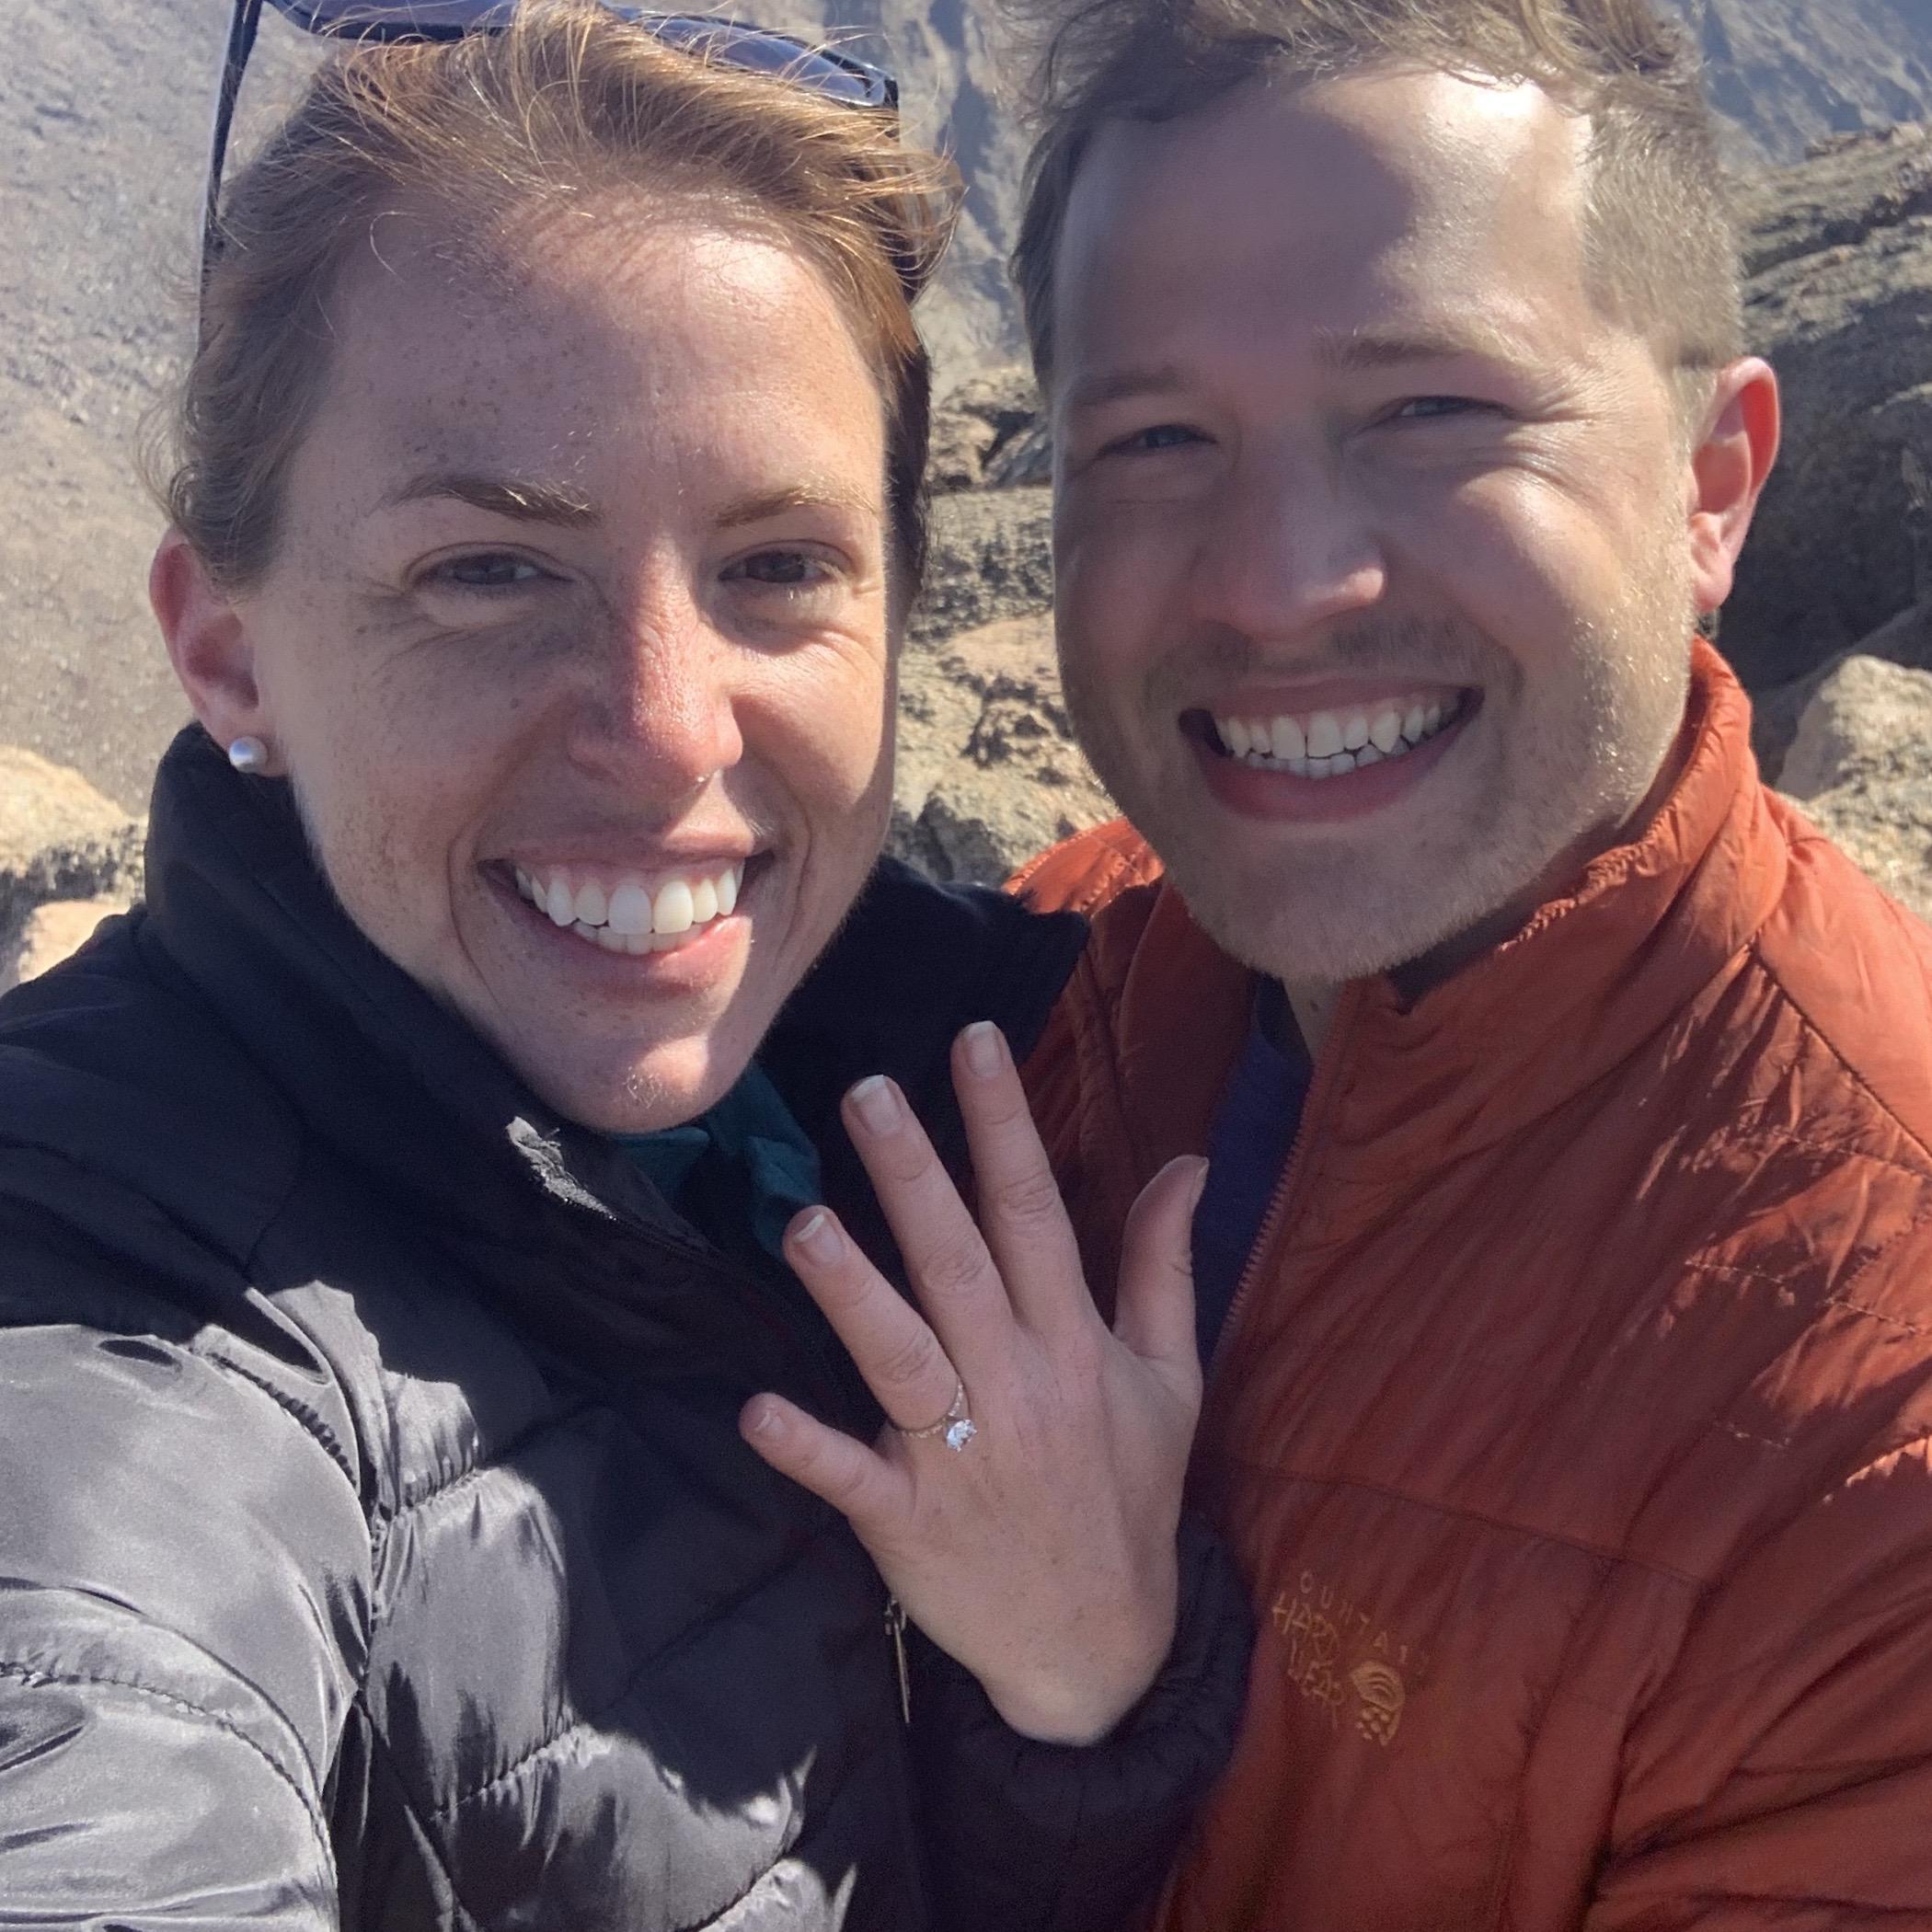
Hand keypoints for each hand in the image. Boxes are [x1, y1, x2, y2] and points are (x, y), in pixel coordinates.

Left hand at [739, 1019, 1207, 1745]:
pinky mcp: (907, 1523)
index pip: (1037, 1213)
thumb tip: (1187, 1161)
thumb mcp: (1172, 1379)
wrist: (1101, 1650)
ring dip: (853, 1292)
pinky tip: (758, 1412)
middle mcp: (1017, 1386)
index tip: (974, 1042)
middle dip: (913, 1176)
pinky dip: (808, 1447)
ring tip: (802, 1222)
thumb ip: (1166, 1266)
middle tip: (866, 1092)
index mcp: (1075, 1344)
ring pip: (902, 1357)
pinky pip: (852, 1479)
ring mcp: (959, 1457)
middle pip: (959, 1266)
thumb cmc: (1130, 1496)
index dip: (1004, 1124)